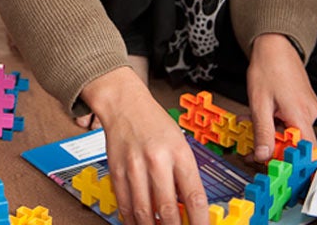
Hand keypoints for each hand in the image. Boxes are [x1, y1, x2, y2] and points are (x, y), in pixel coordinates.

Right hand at [82, 68, 208, 224]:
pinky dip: (131, 218)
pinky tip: (137, 223)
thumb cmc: (155, 123)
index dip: (200, 222)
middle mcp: (157, 160)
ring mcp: (134, 166)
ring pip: (144, 210)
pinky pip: (124, 202)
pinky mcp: (116, 169)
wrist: (125, 104)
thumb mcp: (180, 145)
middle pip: (168, 209)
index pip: (194, 197)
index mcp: (179, 153)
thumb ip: (185, 176)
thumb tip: (189, 209)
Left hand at [246, 33, 316, 161]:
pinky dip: (275, 120)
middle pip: (295, 142)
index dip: (292, 162)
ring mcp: (308, 108)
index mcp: (300, 115)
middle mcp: (309, 113)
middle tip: (252, 146)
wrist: (275, 45)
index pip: (306, 151)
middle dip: (272, 145)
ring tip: (250, 123)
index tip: (274, 165)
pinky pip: (290, 119)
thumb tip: (263, 155)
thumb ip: (262, 131)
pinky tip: (261, 114)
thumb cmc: (268, 68)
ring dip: (270, 130)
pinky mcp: (303, 103)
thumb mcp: (259, 103)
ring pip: (290, 130)